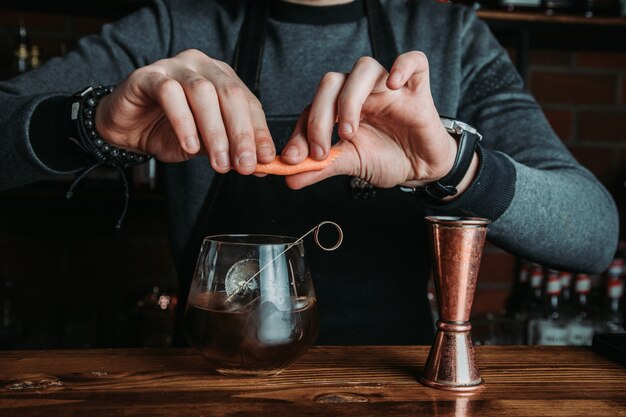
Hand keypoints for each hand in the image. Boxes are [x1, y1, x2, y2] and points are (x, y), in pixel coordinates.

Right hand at [94, 49, 274, 173]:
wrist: (127, 129)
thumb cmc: (168, 132)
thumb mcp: (205, 146)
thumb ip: (229, 150)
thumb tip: (260, 165)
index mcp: (223, 79)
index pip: (249, 103)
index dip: (259, 133)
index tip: (266, 160)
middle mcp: (202, 67)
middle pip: (230, 95)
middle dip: (241, 134)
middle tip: (244, 164)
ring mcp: (175, 66)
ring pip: (203, 93)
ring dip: (215, 132)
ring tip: (219, 163)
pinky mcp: (148, 75)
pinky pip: (170, 94)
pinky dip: (184, 122)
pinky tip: (190, 146)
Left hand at [281, 51, 476, 193]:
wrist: (421, 168)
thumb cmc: (386, 159)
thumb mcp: (351, 165)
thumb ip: (321, 168)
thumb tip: (289, 178)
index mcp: (340, 107)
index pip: (312, 108)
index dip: (299, 132)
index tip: (293, 159)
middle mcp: (360, 92)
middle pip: (332, 82)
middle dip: (319, 116)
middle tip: (320, 151)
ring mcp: (388, 87)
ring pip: (364, 68)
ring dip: (350, 99)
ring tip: (349, 133)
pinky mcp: (417, 89)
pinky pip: (414, 61)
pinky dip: (403, 66)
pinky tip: (393, 86)